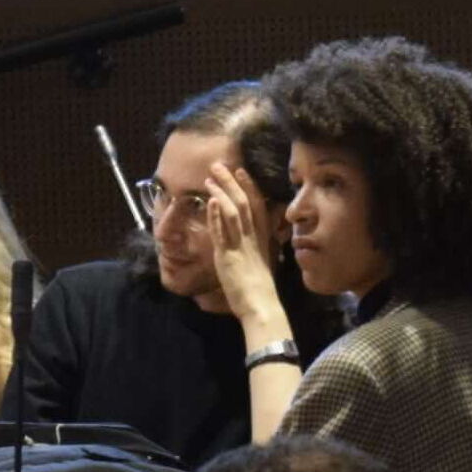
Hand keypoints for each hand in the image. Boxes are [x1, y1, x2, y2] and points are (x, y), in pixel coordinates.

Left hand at [201, 158, 285, 321]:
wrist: (262, 306)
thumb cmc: (260, 291)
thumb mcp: (262, 264)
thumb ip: (256, 250)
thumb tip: (252, 244)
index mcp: (261, 239)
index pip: (257, 207)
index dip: (249, 187)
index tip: (241, 172)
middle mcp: (252, 238)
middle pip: (244, 203)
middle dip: (231, 183)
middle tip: (219, 166)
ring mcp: (240, 246)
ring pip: (233, 213)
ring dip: (221, 193)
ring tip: (209, 179)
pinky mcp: (228, 256)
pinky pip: (222, 232)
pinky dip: (216, 216)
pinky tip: (211, 202)